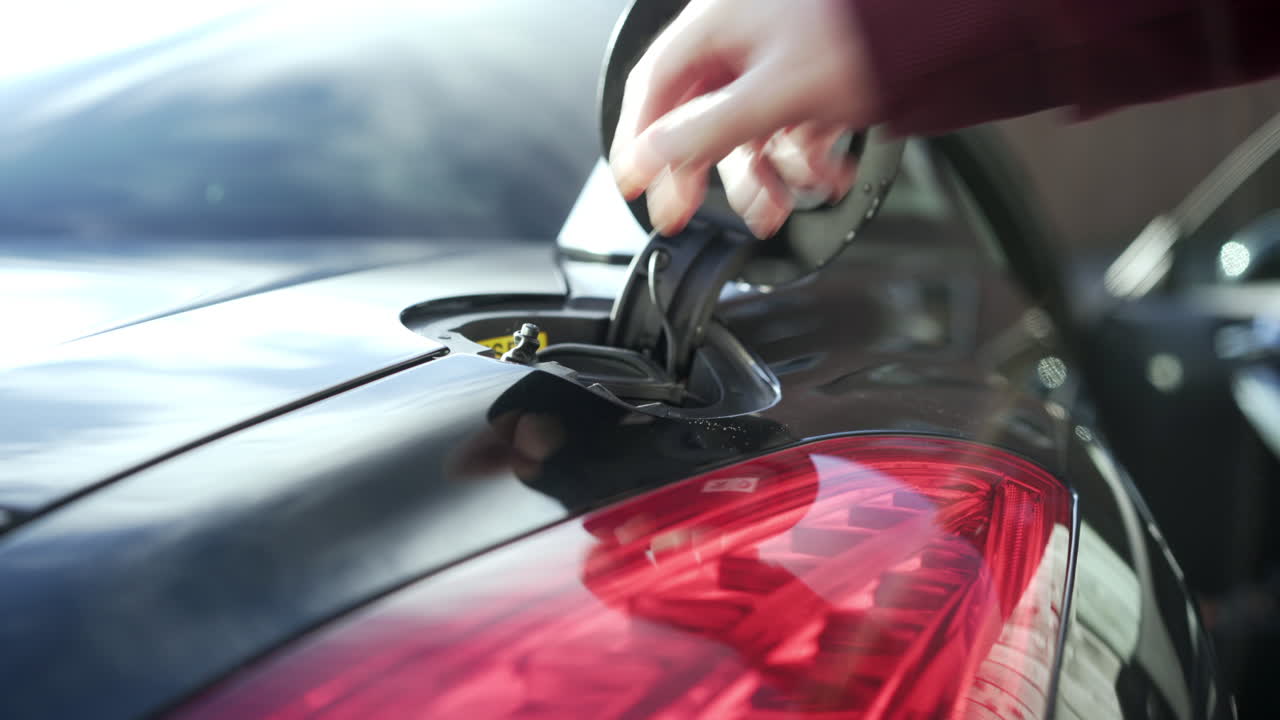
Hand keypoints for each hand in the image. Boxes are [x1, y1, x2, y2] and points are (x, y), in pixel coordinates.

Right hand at [609, 0, 879, 238]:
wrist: (948, 21)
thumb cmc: (863, 33)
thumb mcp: (776, 93)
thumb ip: (709, 128)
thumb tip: (650, 158)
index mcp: (717, 25)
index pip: (655, 88)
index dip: (640, 143)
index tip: (634, 188)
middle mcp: (743, 38)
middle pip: (702, 117)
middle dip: (708, 172)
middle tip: (694, 215)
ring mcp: (781, 57)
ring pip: (751, 129)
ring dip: (765, 174)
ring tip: (783, 204)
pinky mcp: (818, 75)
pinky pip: (794, 125)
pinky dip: (806, 157)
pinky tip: (829, 174)